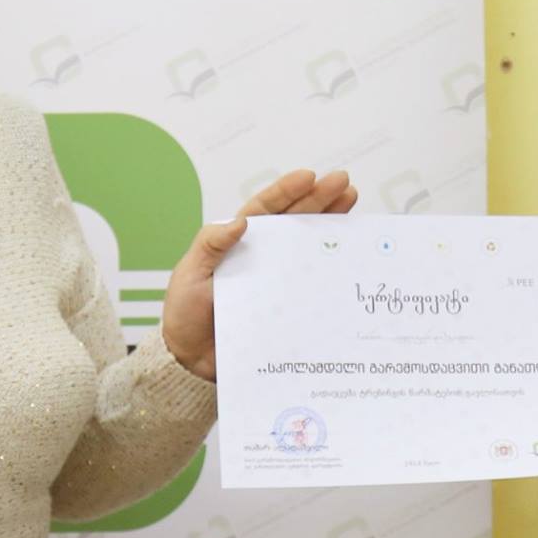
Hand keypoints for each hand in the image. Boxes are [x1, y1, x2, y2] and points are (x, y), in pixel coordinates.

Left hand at [160, 168, 356, 381]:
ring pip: (309, 246)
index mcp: (238, 243)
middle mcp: (262, 257)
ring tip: (352, 204)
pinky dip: (332, 268)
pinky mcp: (288, 305)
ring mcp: (277, 280)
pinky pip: (313, 284)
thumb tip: (239, 221)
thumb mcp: (190, 275)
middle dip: (320, 199)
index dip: (288, 192)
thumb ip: (211, 246)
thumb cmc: (184, 313)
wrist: (191, 360)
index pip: (266, 210)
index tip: (309, 177)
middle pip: (295, 221)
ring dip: (331, 224)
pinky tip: (349, 254)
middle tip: (345, 183)